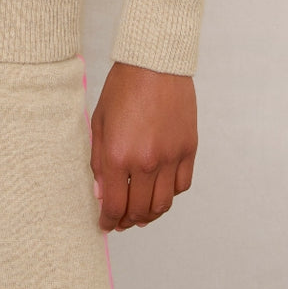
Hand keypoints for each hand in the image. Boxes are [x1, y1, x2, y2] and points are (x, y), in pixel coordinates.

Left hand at [90, 62, 196, 231]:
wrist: (154, 63)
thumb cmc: (122, 88)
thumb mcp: (99, 122)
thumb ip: (99, 161)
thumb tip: (102, 193)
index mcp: (119, 155)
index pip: (114, 205)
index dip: (108, 220)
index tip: (105, 225)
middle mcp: (147, 162)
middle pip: (140, 210)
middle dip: (127, 221)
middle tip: (120, 221)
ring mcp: (171, 157)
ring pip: (163, 204)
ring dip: (150, 214)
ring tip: (140, 214)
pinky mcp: (189, 150)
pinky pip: (182, 185)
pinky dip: (170, 194)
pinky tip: (159, 191)